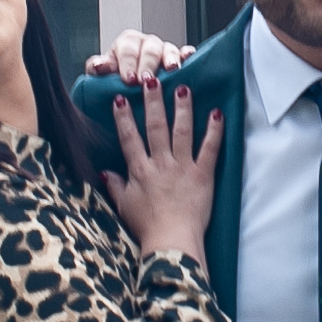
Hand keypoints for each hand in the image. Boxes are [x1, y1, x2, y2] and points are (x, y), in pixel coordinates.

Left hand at [86, 31, 186, 83]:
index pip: (127, 50)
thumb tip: (98, 66)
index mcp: (127, 44)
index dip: (128, 64)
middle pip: (149, 50)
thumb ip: (97, 68)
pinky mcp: (179, 61)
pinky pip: (185, 55)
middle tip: (146, 81)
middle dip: (148, 65)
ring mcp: (164, 52)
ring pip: (169, 50)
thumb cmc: (115, 81)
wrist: (128, 91)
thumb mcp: (102, 75)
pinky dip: (188, 55)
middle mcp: (147, 44)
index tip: (128, 80)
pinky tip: (189, 58)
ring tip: (172, 69)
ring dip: (171, 59)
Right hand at [107, 81, 222, 265]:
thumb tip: (104, 172)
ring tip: (183, 88)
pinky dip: (214, 130)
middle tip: (151, 78)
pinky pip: (210, 149)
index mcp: (139, 171)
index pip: (129, 138)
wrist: (171, 242)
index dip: (124, 117)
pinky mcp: (203, 176)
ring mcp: (182, 168)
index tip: (121, 98)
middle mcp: (160, 164)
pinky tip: (216, 113)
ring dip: (182, 108)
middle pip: (155, 127)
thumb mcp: (125, 206)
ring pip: (181, 131)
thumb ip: (115, 186)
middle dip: (153, 101)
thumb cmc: (147, 227)